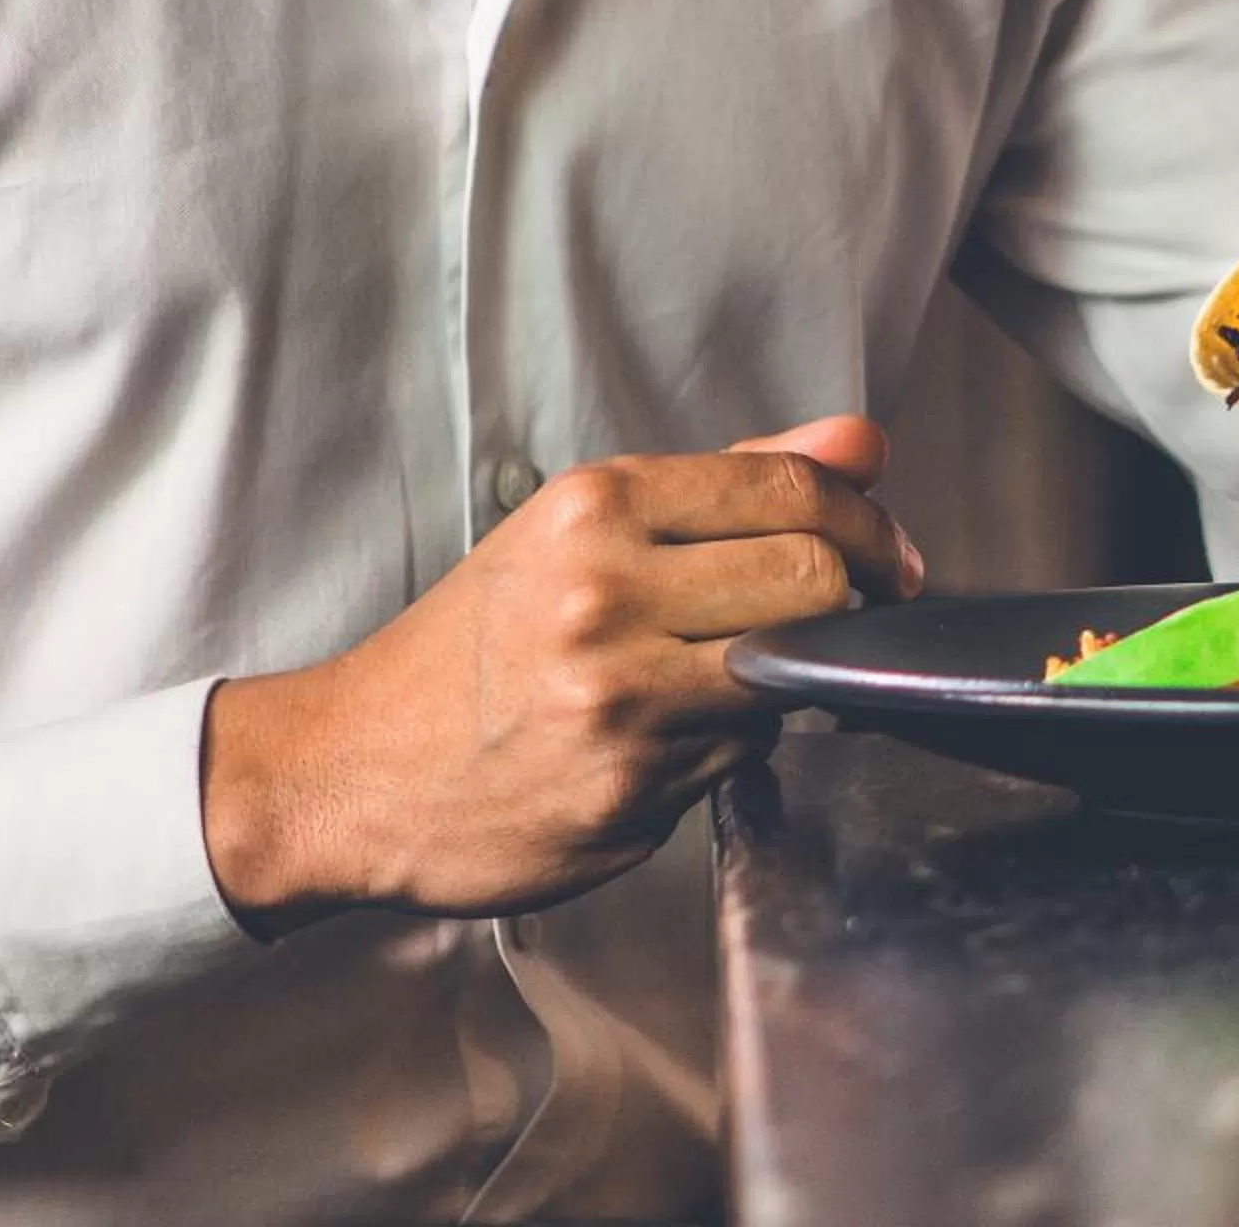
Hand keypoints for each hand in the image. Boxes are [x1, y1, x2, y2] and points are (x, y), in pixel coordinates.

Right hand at [200, 418, 917, 929]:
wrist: (351, 770)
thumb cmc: (476, 645)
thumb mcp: (584, 529)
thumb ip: (735, 482)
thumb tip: (864, 442)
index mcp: (595, 507)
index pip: (792, 492)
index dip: (868, 525)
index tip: (887, 554)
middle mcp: (605, 596)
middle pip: (816, 581)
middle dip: (847, 602)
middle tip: (836, 618)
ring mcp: (618, 702)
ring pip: (789, 678)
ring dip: (784, 682)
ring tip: (719, 680)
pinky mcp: (627, 796)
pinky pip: (741, 761)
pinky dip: (727, 748)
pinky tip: (667, 740)